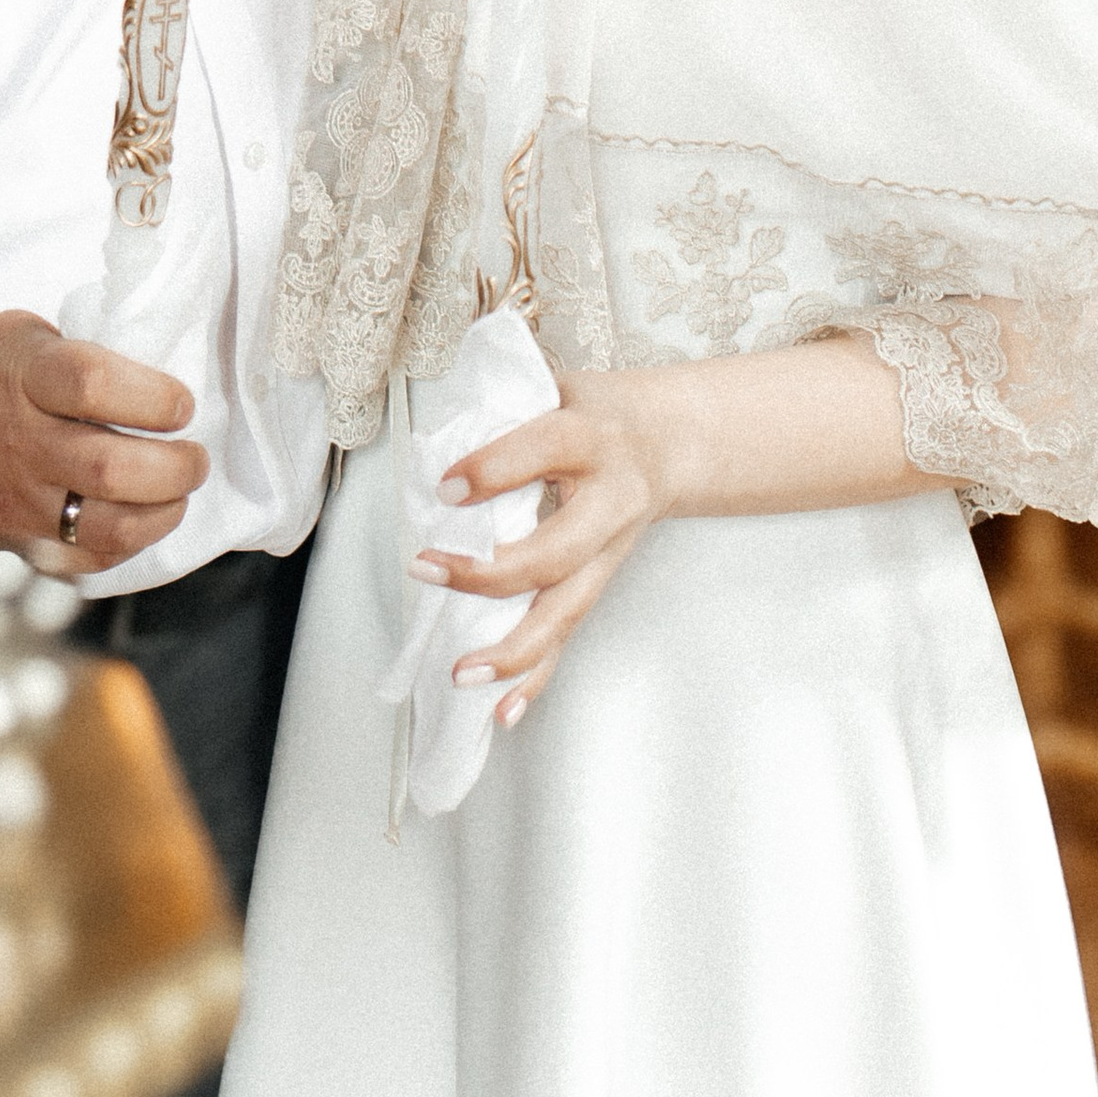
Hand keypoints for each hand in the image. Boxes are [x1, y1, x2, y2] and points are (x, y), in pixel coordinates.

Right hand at [0, 310, 208, 573]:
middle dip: (174, 468)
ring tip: (179, 492)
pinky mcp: (21, 546)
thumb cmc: (14, 372)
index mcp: (27, 376)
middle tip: (195, 457)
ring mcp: (18, 502)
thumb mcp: (41, 338)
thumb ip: (98, 352)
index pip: (93, 385)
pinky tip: (145, 517)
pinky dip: (131, 543)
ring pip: (108, 527)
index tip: (182, 404)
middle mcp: (20, 442)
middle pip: (109, 468)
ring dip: (163, 512)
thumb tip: (179, 369)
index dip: (153, 397)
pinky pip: (92, 561)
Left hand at [413, 369, 671, 719]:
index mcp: (591, 438)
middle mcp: (607, 502)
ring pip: (564, 612)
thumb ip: (503, 409)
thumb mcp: (558, 387)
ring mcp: (608, 553)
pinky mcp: (599, 585)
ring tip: (462, 671)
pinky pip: (567, 638)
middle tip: (428, 569)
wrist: (669, 442)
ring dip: (511, 650)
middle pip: (555, 551)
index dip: (491, 472)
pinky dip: (535, 679)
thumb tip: (433, 441)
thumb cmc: (601, 414)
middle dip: (489, 572)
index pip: (540, 454)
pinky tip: (503, 709)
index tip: (445, 489)